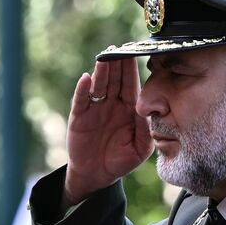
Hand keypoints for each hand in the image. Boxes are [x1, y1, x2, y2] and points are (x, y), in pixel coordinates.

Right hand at [63, 56, 150, 207]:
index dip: (132, 70)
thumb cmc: (121, 160)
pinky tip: (86, 79)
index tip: (136, 53)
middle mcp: (112, 104)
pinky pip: (81, 100)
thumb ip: (146, 129)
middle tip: (119, 48)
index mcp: (129, 108)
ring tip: (104, 58)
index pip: (131, 85)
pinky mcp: (79, 116)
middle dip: (117, 64)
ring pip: (99, 85)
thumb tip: (146, 110)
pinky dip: (83, 90)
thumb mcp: (140, 147)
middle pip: (115, 79)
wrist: (97, 176)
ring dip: (101, 72)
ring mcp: (95, 108)